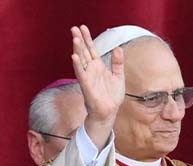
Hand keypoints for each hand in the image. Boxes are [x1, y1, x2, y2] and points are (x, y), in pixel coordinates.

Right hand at [71, 25, 123, 146]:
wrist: (109, 112)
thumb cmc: (112, 96)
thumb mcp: (119, 76)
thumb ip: (118, 62)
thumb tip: (118, 48)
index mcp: (98, 67)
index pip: (91, 49)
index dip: (87, 38)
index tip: (83, 27)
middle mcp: (91, 70)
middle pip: (84, 52)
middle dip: (79, 40)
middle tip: (74, 28)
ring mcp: (88, 77)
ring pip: (81, 60)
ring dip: (77, 49)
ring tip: (74, 38)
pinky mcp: (86, 86)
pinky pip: (81, 74)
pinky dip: (77, 65)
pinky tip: (74, 56)